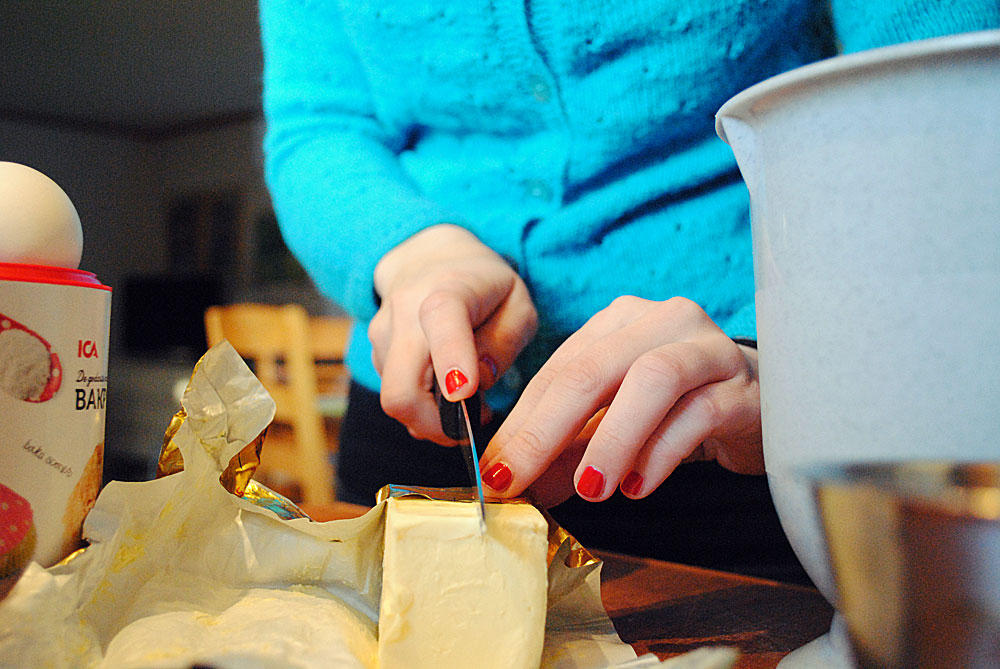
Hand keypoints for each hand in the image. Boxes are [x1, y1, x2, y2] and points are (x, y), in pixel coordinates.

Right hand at [369, 224, 536, 442]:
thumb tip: (478, 381)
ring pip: (396, 399)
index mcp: (449, 290)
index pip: (442, 323)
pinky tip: (442, 388)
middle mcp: (406, 310)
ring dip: (431, 416)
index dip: (452, 360)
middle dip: (436, 425)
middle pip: (401, 390)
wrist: (429, 258)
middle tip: (470, 428)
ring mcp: (383, 333)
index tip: (465, 393)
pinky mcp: (375, 351)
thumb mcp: (517, 305)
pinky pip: (396, 392)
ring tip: (463, 401)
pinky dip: (421, 404)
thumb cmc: (484, 286)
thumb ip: (505, 342)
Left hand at [479, 296, 762, 506]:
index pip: (558, 370)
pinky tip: (640, 486)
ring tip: (590, 489)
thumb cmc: (680, 410)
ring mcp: (707, 347)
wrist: (765, 405)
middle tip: (519, 481)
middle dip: (546, 430)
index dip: (521, 423)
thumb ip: (568, 447)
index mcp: (620, 322)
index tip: (493, 473)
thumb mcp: (615, 425)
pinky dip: (663, 452)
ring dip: (612, 439)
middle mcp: (662, 320)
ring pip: (651, 380)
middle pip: (593, 368)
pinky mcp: (744, 385)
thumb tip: (516, 484)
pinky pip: (700, 412)